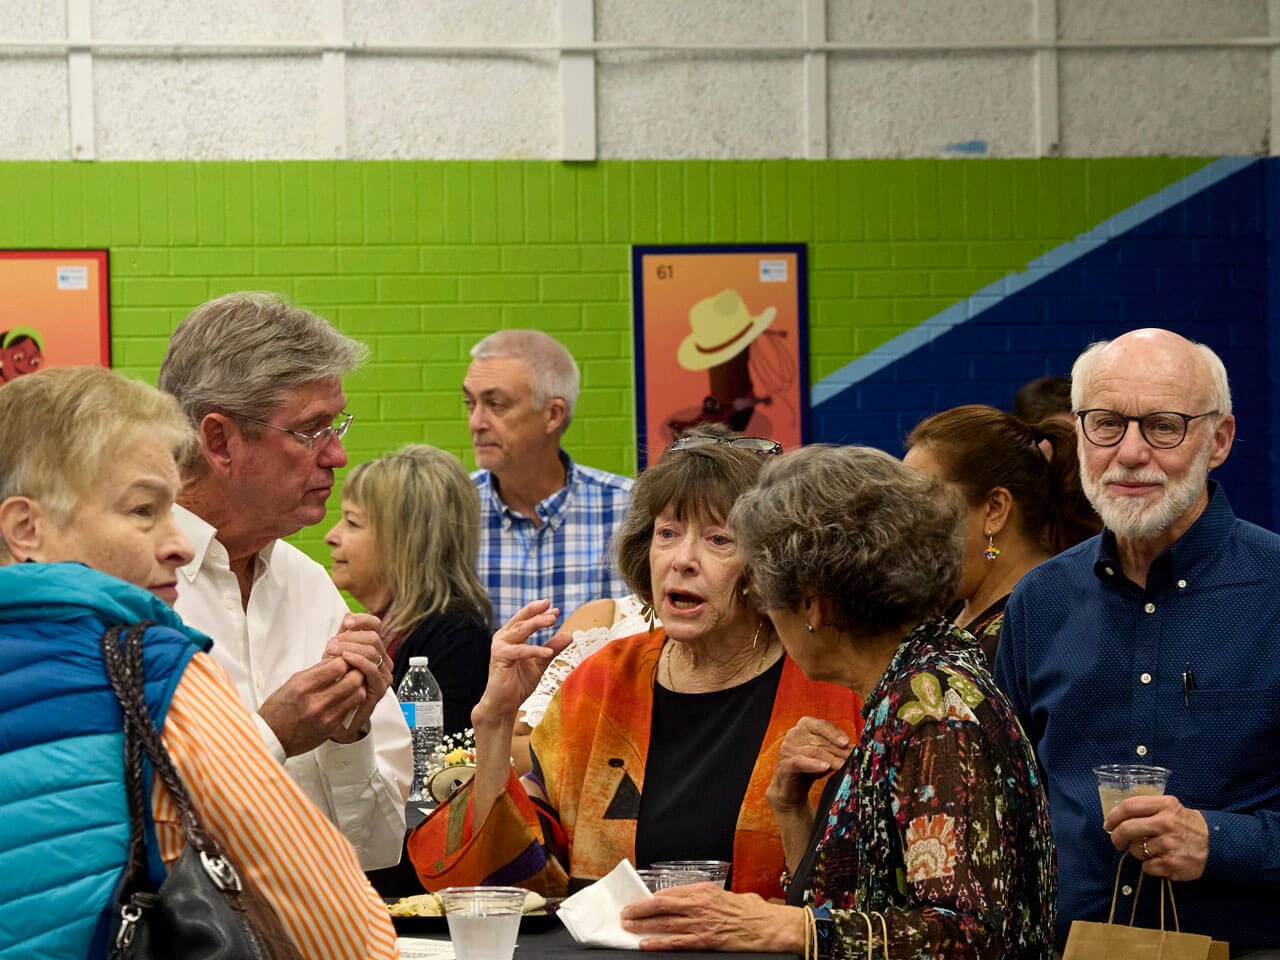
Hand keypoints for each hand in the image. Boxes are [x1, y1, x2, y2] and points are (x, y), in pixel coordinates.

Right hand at [259, 657, 366, 756]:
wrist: (272, 737)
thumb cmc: (279, 710)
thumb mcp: (293, 683)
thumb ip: (316, 670)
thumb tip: (336, 659)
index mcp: (303, 686)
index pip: (338, 666)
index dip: (345, 661)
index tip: (345, 661)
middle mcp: (315, 702)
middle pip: (353, 680)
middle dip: (356, 672)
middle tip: (353, 671)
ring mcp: (325, 717)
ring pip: (358, 695)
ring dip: (358, 687)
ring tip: (351, 685)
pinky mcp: (331, 729)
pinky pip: (352, 710)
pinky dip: (352, 702)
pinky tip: (346, 699)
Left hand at [322, 613, 392, 741]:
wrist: (333, 714)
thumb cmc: (333, 685)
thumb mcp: (336, 656)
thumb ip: (343, 637)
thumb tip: (348, 614)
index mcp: (374, 649)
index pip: (375, 625)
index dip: (362, 620)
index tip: (346, 622)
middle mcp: (383, 660)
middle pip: (374, 637)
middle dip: (350, 638)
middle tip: (330, 645)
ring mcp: (383, 675)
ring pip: (373, 651)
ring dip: (351, 648)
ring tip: (332, 652)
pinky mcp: (379, 689)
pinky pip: (372, 669)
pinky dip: (359, 660)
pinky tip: (345, 658)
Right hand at [472, 599, 567, 725]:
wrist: (503, 704)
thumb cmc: (518, 684)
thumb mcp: (540, 663)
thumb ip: (552, 648)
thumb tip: (569, 635)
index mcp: (511, 636)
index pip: (525, 619)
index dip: (540, 612)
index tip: (555, 609)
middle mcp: (503, 638)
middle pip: (522, 621)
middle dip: (538, 614)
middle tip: (554, 612)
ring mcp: (500, 647)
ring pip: (520, 630)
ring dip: (536, 623)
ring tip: (553, 621)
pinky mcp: (500, 658)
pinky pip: (520, 651)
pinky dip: (535, 650)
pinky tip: (548, 652)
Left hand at [621, 884, 804, 952]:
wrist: (769, 926)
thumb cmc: (752, 911)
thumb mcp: (725, 894)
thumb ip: (705, 896)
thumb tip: (688, 900)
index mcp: (704, 890)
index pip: (668, 893)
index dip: (650, 898)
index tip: (639, 901)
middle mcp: (699, 905)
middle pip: (660, 906)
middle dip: (639, 910)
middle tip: (625, 912)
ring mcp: (701, 924)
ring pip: (664, 924)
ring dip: (643, 925)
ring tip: (628, 926)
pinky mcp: (705, 941)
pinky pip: (676, 942)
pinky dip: (658, 943)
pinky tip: (645, 943)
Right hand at [766, 716, 852, 813]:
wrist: (792, 789)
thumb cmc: (811, 767)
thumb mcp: (827, 755)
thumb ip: (839, 749)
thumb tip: (859, 748)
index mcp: (805, 726)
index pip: (822, 725)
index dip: (835, 733)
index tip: (847, 742)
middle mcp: (794, 734)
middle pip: (820, 741)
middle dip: (838, 751)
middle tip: (853, 759)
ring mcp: (787, 749)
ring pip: (813, 752)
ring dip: (831, 759)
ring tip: (844, 766)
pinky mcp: (784, 764)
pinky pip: (800, 762)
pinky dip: (814, 765)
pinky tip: (825, 768)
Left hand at [1105, 793, 1209, 880]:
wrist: (1215, 844)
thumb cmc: (1185, 824)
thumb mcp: (1170, 807)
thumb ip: (1148, 807)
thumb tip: (1117, 816)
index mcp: (1165, 805)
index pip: (1129, 806)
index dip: (1113, 816)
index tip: (1108, 824)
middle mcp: (1167, 823)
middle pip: (1127, 828)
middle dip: (1116, 836)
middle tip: (1116, 841)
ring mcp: (1169, 844)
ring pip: (1136, 850)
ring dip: (1137, 852)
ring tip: (1151, 850)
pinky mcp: (1172, 863)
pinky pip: (1147, 866)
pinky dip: (1149, 865)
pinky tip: (1160, 860)